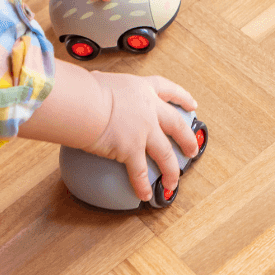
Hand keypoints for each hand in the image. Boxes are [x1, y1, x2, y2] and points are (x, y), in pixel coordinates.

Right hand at [85, 72, 198, 200]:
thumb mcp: (101, 80)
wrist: (82, 102)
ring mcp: (143, 131)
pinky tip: (145, 194)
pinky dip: (143, 185)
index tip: (191, 104)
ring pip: (166, 155)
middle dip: (188, 139)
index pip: (167, 90)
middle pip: (177, 126)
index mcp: (140, 88)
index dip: (182, 97)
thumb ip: (106, 88)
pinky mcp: (131, 150)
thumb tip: (94, 89)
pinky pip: (140, 173)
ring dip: (171, 170)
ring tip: (173, 181)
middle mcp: (148, 110)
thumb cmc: (85, 88)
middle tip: (192, 149)